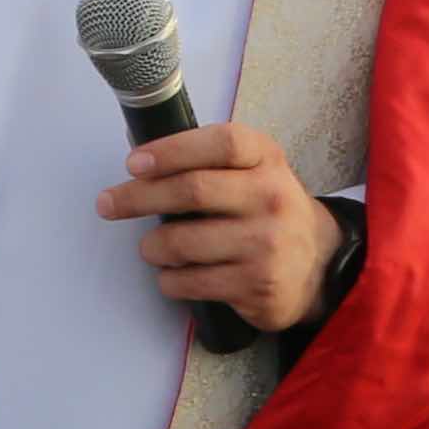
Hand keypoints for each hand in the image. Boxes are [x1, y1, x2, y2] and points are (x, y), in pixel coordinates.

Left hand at [95, 121, 333, 333]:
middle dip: (137, 198)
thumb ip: (206, 162)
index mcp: (267, 160)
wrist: (320, 264)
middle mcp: (272, 198)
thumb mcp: (254, 172)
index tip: (133, 163)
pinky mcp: (257, 286)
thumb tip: (137, 159)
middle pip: (192, 191)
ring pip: (182, 243)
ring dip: (152, 247)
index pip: (222, 143)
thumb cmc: (267, 210)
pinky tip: (174, 274)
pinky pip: (189, 282)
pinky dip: (169, 280)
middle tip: (108, 204)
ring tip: (152, 248)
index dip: (172, 150)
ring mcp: (267, 244)